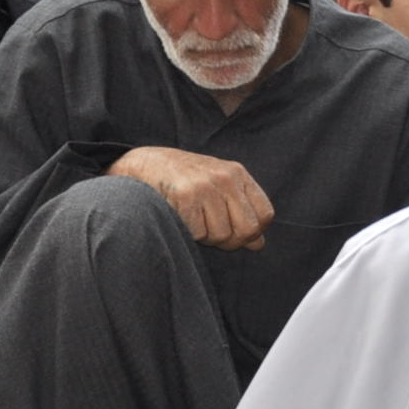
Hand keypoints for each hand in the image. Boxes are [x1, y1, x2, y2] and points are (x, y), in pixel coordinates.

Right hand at [110, 147, 273, 248]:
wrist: (144, 163)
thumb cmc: (184, 180)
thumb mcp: (218, 188)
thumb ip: (240, 213)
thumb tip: (258, 245)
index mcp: (238, 174)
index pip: (265, 215)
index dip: (253, 232)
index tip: (236, 233)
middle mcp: (226, 178)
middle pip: (247, 229)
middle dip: (231, 241)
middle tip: (213, 235)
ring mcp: (206, 186)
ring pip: (221, 235)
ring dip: (206, 238)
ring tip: (193, 222)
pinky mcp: (185, 196)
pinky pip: (198, 233)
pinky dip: (189, 234)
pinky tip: (180, 219)